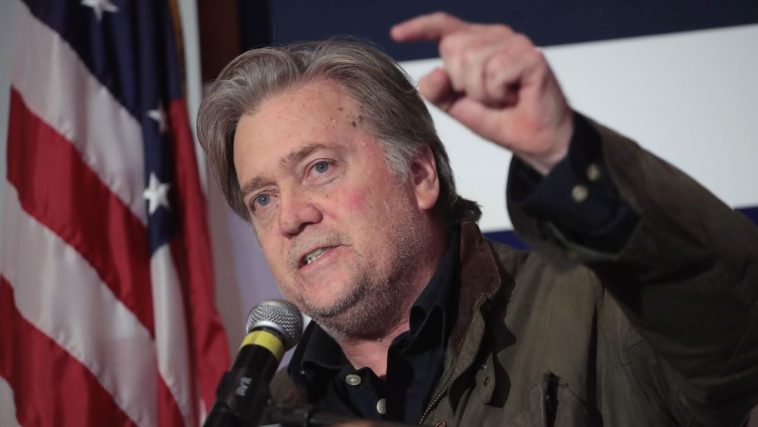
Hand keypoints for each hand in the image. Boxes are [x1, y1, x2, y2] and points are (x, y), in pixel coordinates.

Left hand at [391, 12, 572, 174]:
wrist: (538, 141)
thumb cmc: (502, 119)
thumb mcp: (459, 107)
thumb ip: (439, 92)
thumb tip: (430, 75)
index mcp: (478, 43)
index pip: (445, 27)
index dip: (420, 28)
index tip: (396, 35)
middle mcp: (496, 37)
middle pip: (453, 48)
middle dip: (461, 82)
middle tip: (487, 98)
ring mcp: (515, 44)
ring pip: (472, 61)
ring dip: (481, 92)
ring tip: (501, 99)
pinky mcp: (530, 57)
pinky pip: (494, 72)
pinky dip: (497, 93)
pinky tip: (513, 97)